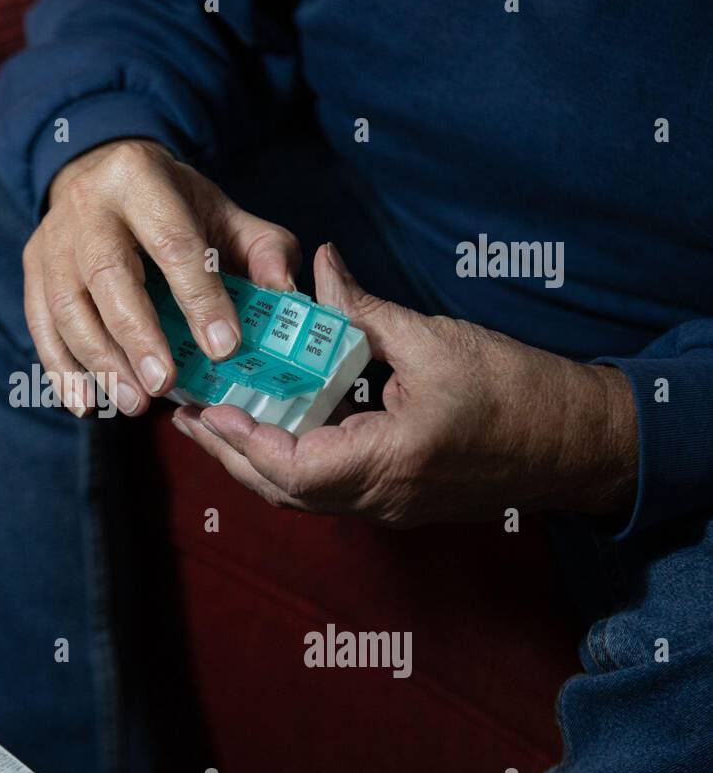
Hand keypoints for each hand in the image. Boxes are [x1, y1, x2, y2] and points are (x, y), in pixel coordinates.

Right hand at [24, 139, 300, 415]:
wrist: (101, 177)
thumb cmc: (172, 206)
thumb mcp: (221, 211)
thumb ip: (260, 247)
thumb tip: (284, 290)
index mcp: (140, 177)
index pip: (172, 241)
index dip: (200, 296)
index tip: (225, 347)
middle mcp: (87, 204)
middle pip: (107, 273)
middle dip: (137, 335)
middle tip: (165, 384)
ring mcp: (52, 238)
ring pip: (65, 305)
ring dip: (99, 361)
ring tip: (135, 403)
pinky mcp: (31, 268)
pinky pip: (39, 325)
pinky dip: (61, 370)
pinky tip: (88, 404)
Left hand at [173, 243, 639, 526]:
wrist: (581, 442)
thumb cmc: (520, 391)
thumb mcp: (433, 340)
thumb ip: (362, 310)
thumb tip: (318, 266)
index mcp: (389, 461)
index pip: (291, 467)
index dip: (241, 440)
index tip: (206, 409)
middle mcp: (382, 497)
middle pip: (284, 490)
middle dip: (231, 456)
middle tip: (191, 417)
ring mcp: (389, 507)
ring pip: (303, 495)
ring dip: (256, 461)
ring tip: (219, 421)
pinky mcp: (397, 500)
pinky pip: (328, 489)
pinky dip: (291, 461)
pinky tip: (273, 427)